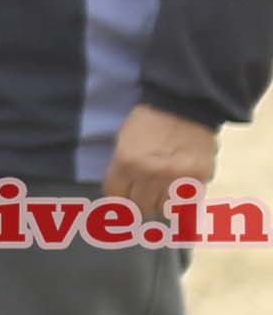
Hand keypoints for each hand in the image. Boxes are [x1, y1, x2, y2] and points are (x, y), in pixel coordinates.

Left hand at [108, 102, 222, 219]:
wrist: (183, 105)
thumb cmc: (148, 121)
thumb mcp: (123, 141)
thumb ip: (121, 169)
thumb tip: (122, 196)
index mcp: (127, 162)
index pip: (116, 196)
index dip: (118, 197)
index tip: (123, 197)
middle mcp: (151, 173)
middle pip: (139, 206)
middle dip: (138, 203)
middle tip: (142, 198)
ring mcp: (176, 177)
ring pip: (164, 209)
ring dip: (160, 204)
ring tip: (161, 195)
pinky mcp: (199, 177)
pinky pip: (188, 204)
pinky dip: (182, 203)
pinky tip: (178, 195)